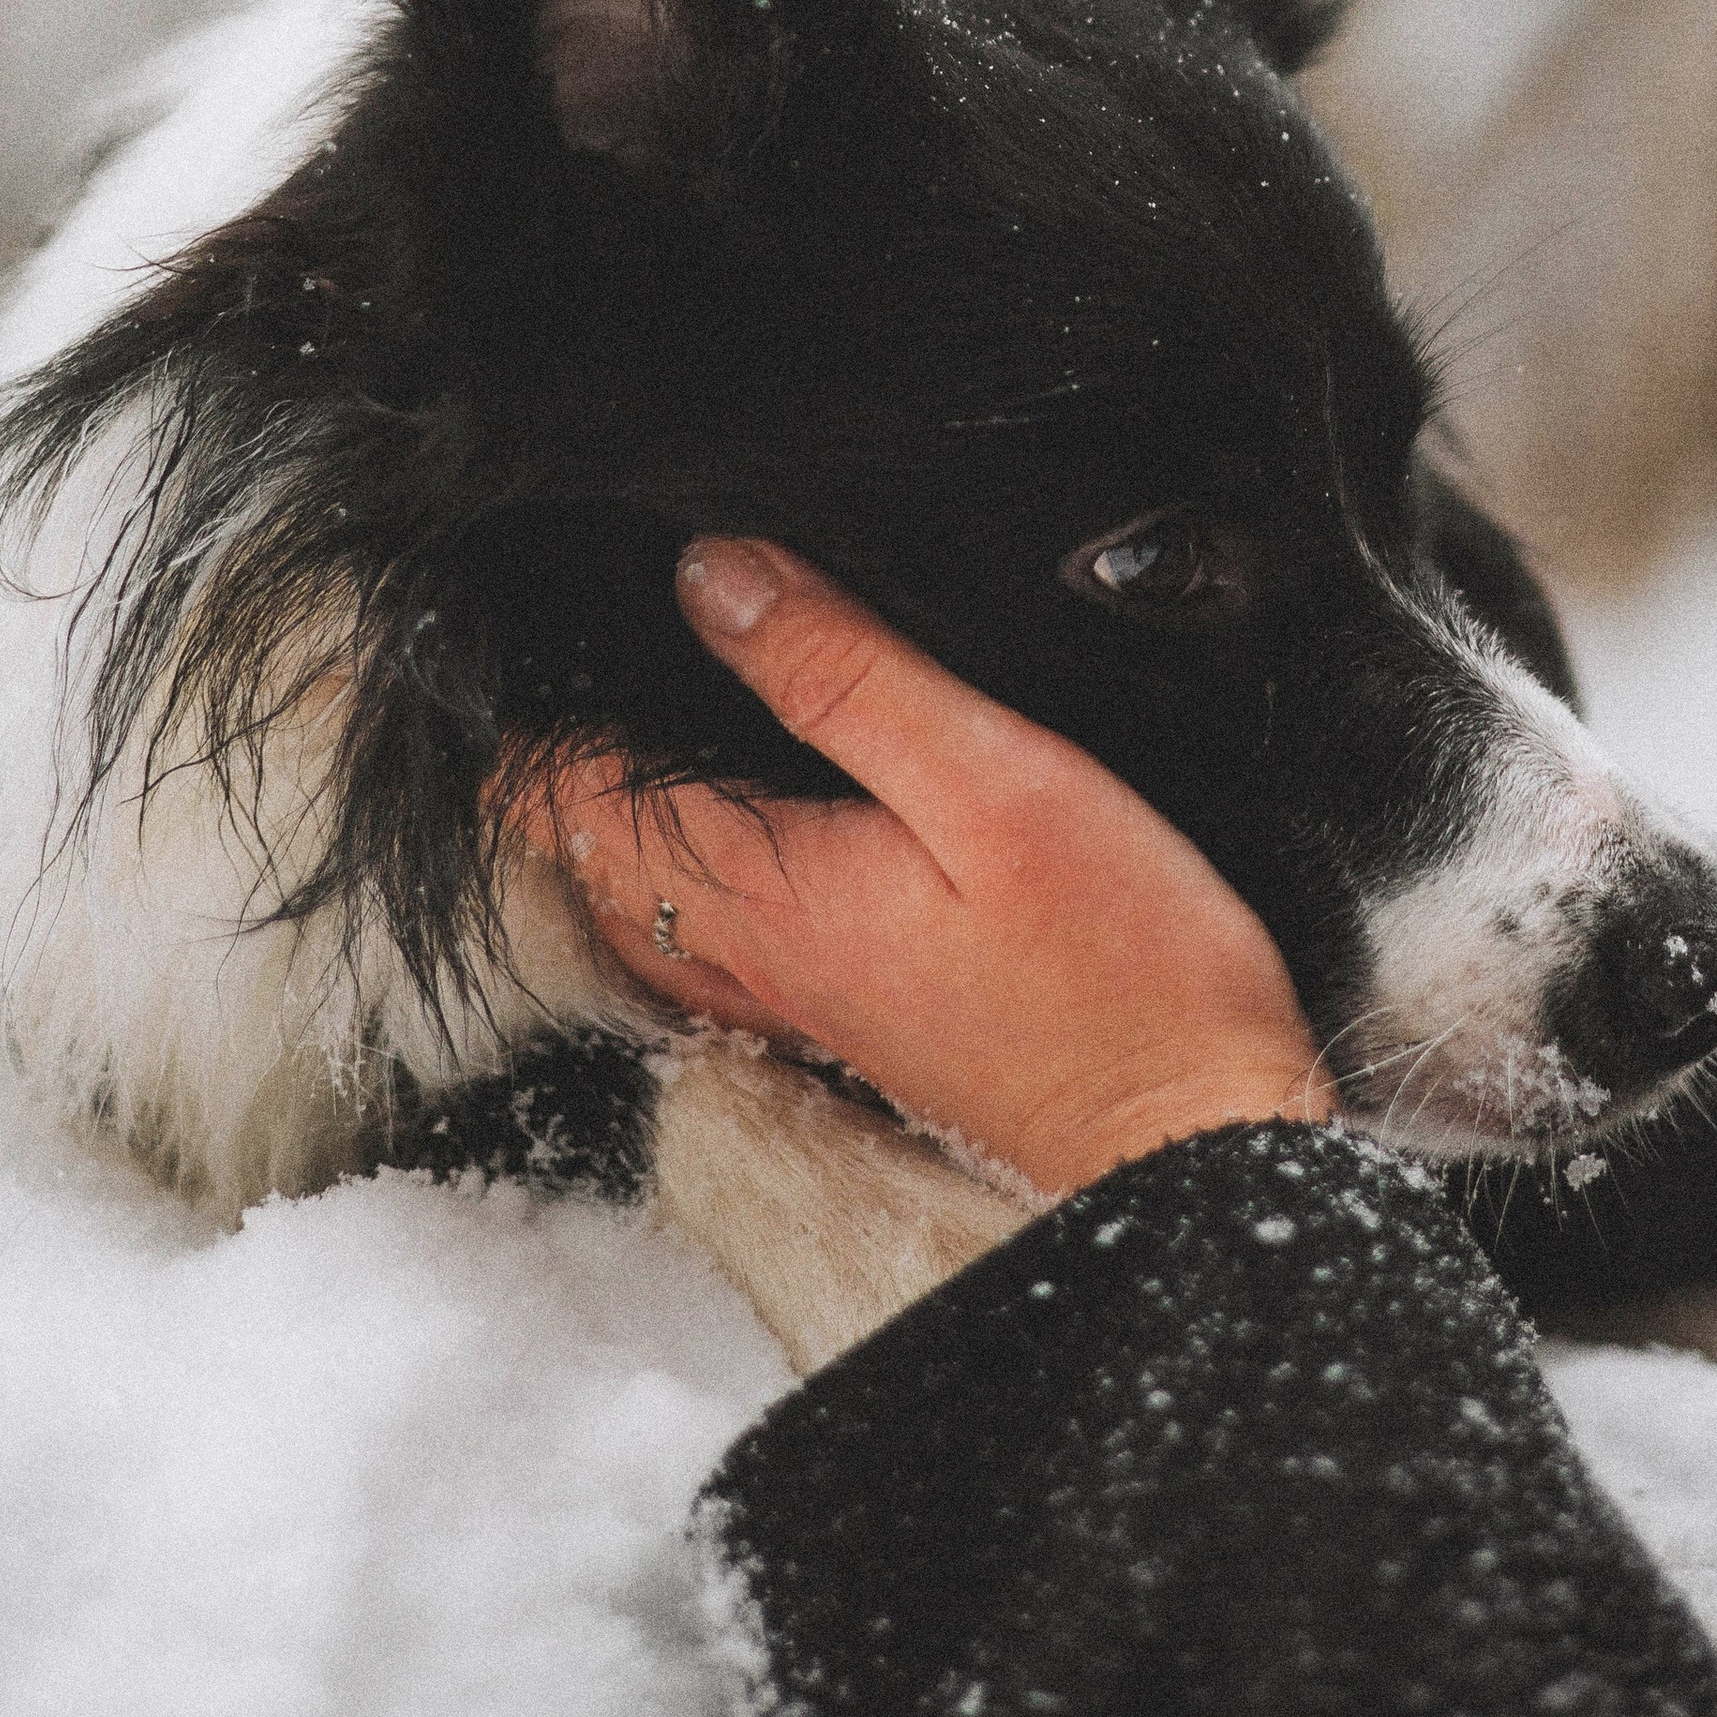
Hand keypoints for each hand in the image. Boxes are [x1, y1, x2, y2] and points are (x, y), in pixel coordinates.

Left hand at [512, 540, 1333, 1195]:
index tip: (520, 618)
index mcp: (763, 890)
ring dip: (611, 810)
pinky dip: (684, 868)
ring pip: (641, 899)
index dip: (527, 707)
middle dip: (552, 749)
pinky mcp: (858, 1013)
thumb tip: (713, 575)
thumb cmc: (1122, 974)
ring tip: (615, 714)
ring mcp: (801, 995)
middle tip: (551, 644)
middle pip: (582, 852)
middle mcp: (754, 956)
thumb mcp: (991, 779)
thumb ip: (847, 675)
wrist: (1196, 1140)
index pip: (571, 798)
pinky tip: (730, 824)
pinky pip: (715, 934)